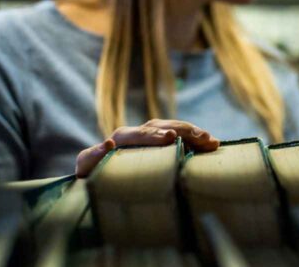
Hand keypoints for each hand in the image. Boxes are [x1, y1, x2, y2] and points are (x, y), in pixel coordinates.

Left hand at [75, 119, 220, 176]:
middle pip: (162, 127)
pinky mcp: (158, 141)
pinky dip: (193, 138)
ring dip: (193, 133)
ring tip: (211, 141)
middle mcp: (136, 132)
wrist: (96, 170)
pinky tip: (209, 144)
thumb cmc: (91, 172)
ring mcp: (148, 135)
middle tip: (204, 139)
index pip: (141, 134)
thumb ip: (94, 156)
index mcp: (121, 137)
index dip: (156, 135)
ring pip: (173, 128)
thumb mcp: (87, 166)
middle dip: (184, 132)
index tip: (171, 138)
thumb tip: (109, 143)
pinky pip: (178, 135)